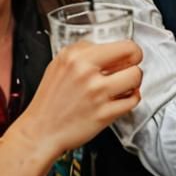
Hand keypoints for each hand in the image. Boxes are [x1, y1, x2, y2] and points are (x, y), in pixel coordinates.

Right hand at [9, 40, 142, 160]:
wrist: (39, 132)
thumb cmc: (49, 102)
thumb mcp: (59, 65)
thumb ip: (83, 52)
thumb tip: (108, 48)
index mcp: (75, 57)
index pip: (123, 44)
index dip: (130, 51)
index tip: (129, 56)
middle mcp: (85, 73)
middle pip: (134, 56)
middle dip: (134, 63)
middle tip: (128, 69)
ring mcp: (96, 93)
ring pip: (136, 77)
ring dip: (133, 82)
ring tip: (123, 86)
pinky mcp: (104, 113)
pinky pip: (133, 100)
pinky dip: (130, 100)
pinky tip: (120, 100)